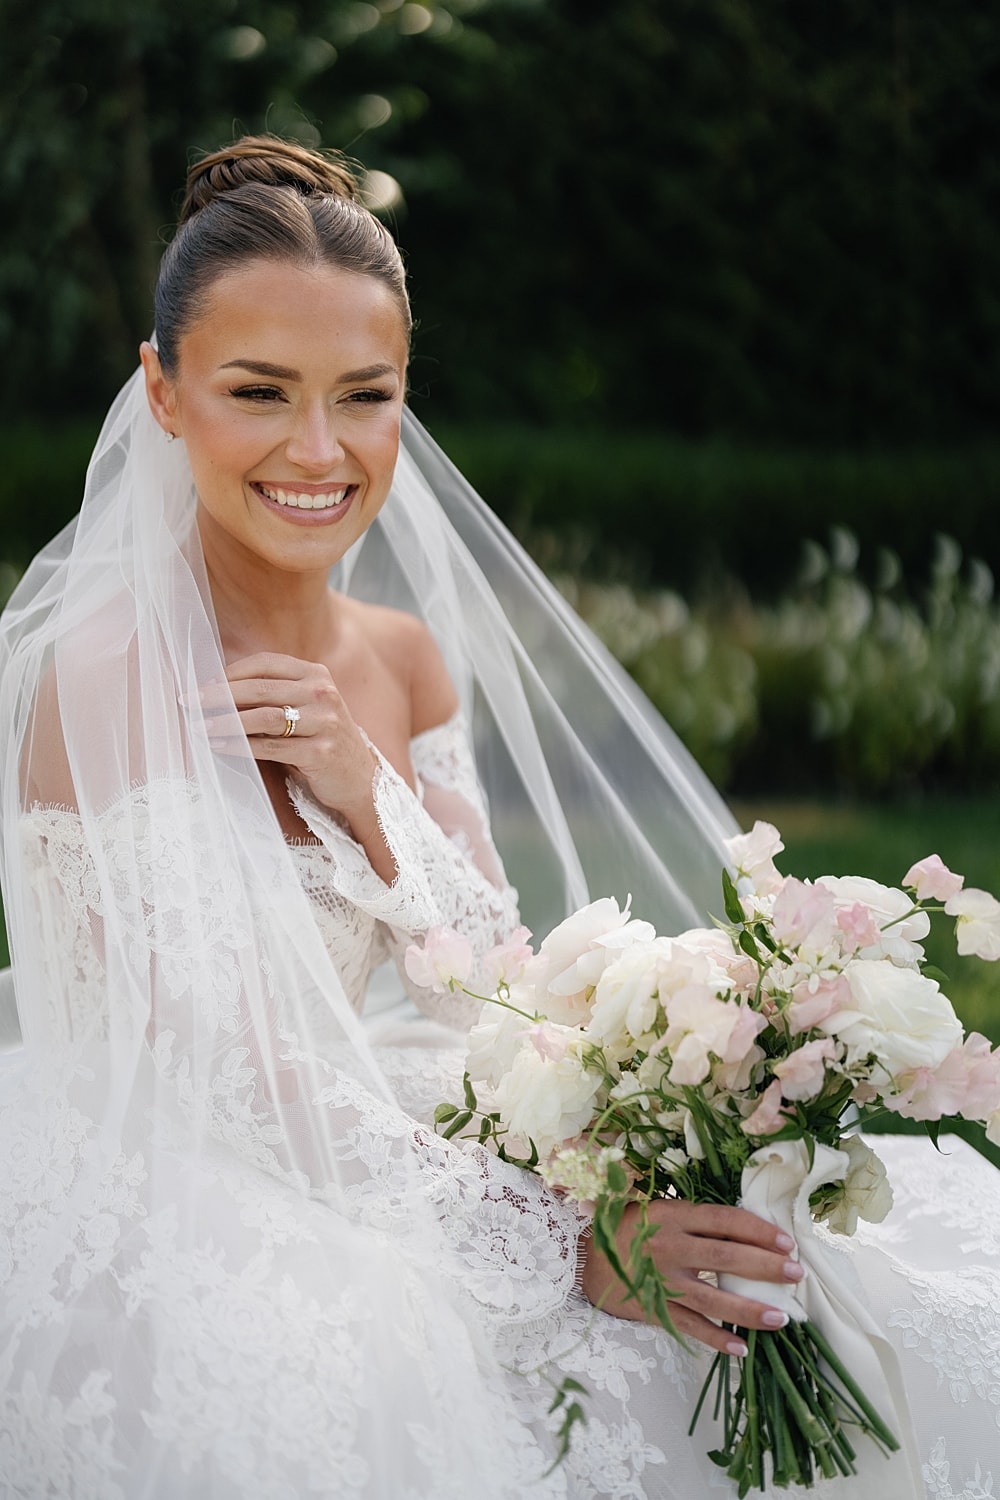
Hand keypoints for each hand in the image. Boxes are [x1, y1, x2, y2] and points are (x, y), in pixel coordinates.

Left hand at [201, 654, 390, 870]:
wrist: (359, 778)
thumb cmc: (319, 739)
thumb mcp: (304, 707)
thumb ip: (272, 694)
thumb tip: (215, 688)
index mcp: (316, 674)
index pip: (266, 663)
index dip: (230, 672)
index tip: (201, 683)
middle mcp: (322, 693)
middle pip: (261, 688)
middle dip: (219, 695)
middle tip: (189, 702)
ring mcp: (325, 722)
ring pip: (264, 717)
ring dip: (226, 722)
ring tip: (200, 726)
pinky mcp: (321, 752)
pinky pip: (271, 747)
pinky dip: (241, 746)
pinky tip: (220, 746)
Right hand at [580, 1199, 802, 1356]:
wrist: (584, 1260)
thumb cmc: (627, 1228)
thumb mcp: (655, 1208)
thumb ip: (693, 1216)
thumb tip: (742, 1225)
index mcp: (672, 1215)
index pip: (724, 1220)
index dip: (758, 1229)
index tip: (786, 1240)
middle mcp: (669, 1247)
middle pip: (726, 1257)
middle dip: (766, 1266)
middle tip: (796, 1273)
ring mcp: (663, 1281)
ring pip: (714, 1298)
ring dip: (751, 1310)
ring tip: (782, 1317)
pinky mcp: (655, 1309)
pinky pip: (691, 1327)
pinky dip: (716, 1339)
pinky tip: (740, 1349)